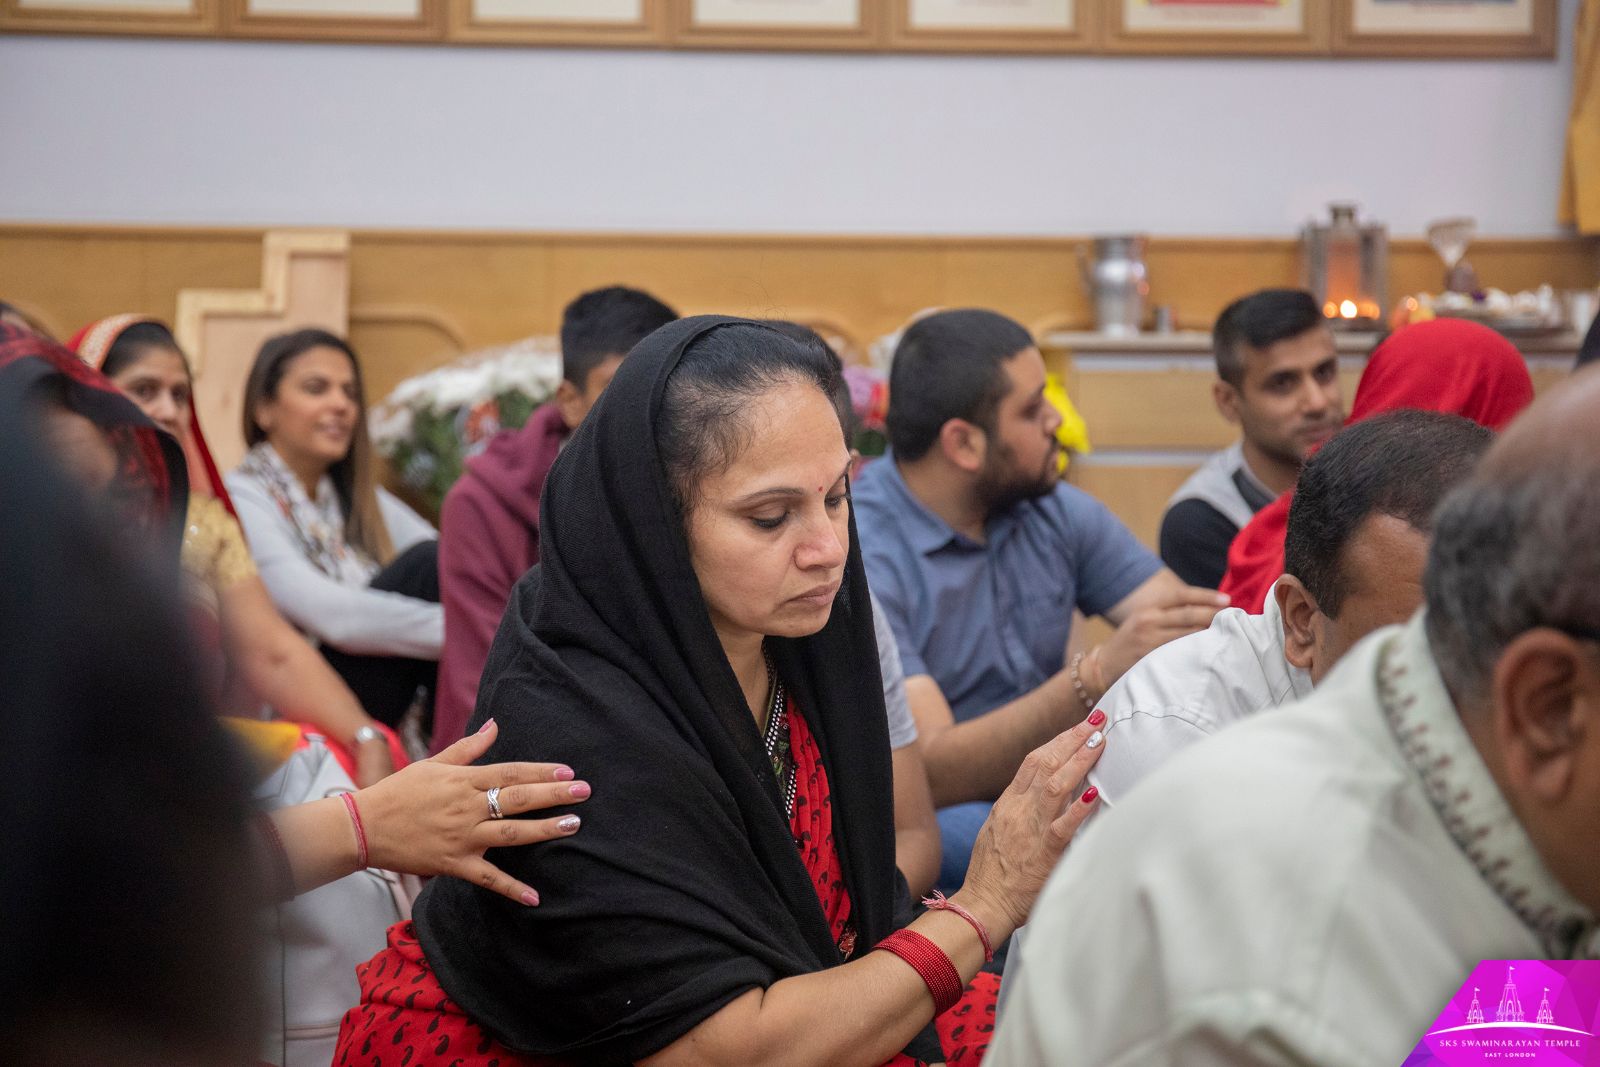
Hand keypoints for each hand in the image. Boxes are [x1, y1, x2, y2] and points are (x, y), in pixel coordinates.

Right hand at [354, 718, 588, 905]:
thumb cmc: (400, 791)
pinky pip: (488, 879)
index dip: (541, 772)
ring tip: (573, 826)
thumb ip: (469, 748)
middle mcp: (466, 808)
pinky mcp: (453, 865)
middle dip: (553, 796)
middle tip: (584, 792)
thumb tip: (496, 725)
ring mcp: (462, 838)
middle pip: (517, 800)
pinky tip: (536, 897)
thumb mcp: (434, 763)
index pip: (510, 773)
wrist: (364, 827)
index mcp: (463, 781)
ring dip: (543, 830)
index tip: (568, 772)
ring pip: (510, 834)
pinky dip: (512, 889)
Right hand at [958, 716, 1105, 938]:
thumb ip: (1019, 811)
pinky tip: (1093, 791)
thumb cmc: (992, 873)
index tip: (1077, 727)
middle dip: (1072, 739)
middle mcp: (1018, 809)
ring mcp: (1030, 828)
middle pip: (1046, 763)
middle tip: (1096, 722)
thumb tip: (1041, 796)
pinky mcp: (1043, 852)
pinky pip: (1063, 826)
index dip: (1057, 741)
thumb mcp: (998, 831)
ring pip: (1055, 785)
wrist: (982, 903)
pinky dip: (1079, 808)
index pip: (1033, 761)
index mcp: (1008, 803)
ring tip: (1099, 742)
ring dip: (1079, 760)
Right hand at [1095, 585, 1228, 691]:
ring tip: (1230, 634)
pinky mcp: (1151, 657)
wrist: (1103, 666)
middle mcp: (1148, 619)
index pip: (1181, 595)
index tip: (1227, 600)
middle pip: (1189, 614)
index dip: (1206, 596)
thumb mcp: (1143, 620)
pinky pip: (1181, 652)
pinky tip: (1211, 651)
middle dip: (1214, 615)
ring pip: (1188, 633)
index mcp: (1148, 607)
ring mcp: (1149, 639)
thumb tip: (1205, 610)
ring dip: (1210, 633)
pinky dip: (1198, 650)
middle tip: (1235, 618)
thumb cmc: (1130, 643)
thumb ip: (1168, 614)